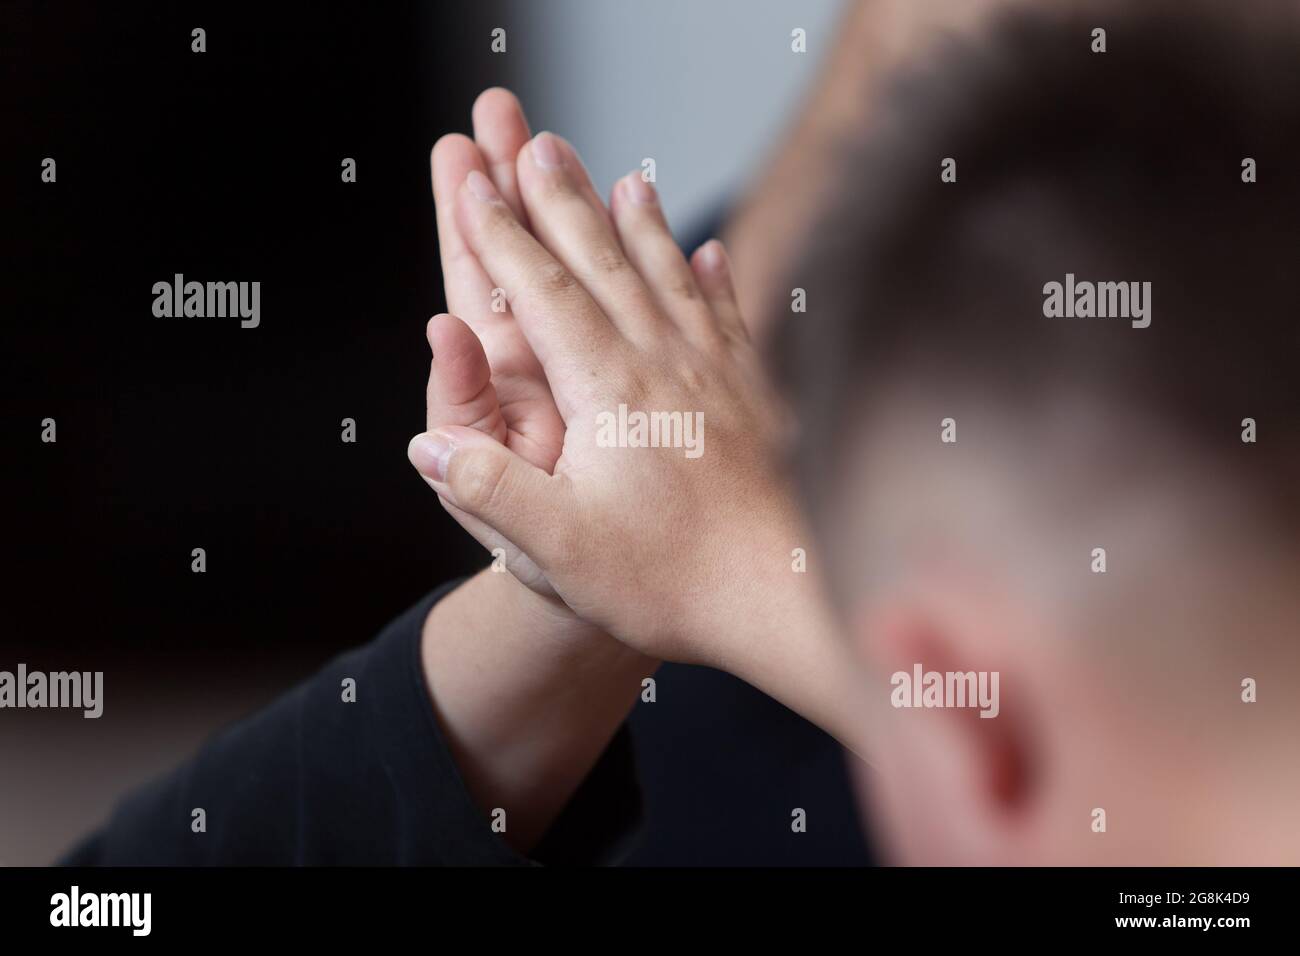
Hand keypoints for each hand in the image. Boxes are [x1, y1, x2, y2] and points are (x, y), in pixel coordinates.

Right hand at [413, 128, 800, 668]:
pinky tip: (713, 253)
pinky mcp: (756, 396)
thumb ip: (492, 490)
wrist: (787, 595)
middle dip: (563, 202)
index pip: (542, 295)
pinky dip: (714, 277)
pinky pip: (728, 315)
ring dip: (640, 224)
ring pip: (670, 277)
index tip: (472, 187)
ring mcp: (717, 374)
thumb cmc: (674, 580)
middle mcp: (665, 363)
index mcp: (610, 390)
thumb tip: (429, 445)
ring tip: (626, 174)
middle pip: (604, 263)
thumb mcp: (563, 547)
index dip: (500, 238)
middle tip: (537, 143)